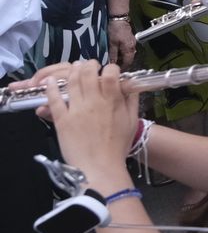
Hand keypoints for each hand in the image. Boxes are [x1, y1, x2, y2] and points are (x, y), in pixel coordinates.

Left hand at [40, 61, 141, 185]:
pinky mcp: (62, 120)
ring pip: (72, 82)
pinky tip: (51, 82)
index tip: (109, 72)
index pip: (111, 73)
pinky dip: (51, 88)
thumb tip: (132, 86)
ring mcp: (77, 110)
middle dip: (89, 64)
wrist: (100, 167)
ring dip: (72, 71)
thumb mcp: (132, 122)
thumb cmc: (118, 146)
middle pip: (88, 73)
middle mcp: (95, 101)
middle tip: (89, 65)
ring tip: (73, 68)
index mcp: (113, 101)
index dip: (110, 68)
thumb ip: (132, 101)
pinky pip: (54, 100)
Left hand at [108, 19, 135, 67]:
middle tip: (111, 66)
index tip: (115, 71)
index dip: (122, 68)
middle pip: (128, 59)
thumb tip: (111, 64)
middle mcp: (132, 47)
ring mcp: (131, 43)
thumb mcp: (112, 44)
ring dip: (120, 58)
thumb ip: (112, 55)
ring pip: (127, 54)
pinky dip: (120, 53)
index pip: (128, 63)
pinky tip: (114, 52)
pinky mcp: (129, 40)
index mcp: (129, 49)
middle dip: (120, 64)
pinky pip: (126, 49)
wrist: (119, 18)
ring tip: (111, 59)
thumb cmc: (115, 29)